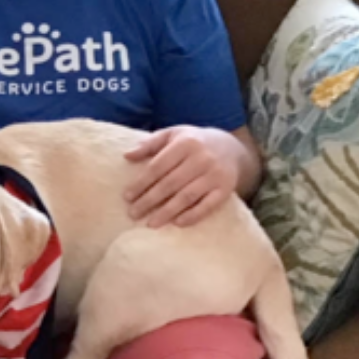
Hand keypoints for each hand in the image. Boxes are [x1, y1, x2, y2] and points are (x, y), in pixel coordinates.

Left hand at [124, 125, 240, 227]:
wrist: (231, 147)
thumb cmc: (193, 142)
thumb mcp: (172, 135)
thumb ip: (149, 144)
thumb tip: (127, 156)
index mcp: (185, 143)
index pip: (158, 167)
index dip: (141, 183)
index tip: (127, 197)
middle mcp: (201, 158)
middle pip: (170, 183)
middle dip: (149, 200)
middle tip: (133, 214)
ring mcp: (214, 174)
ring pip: (187, 196)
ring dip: (167, 212)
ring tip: (151, 223)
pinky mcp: (226, 188)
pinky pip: (208, 205)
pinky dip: (193, 215)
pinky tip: (177, 223)